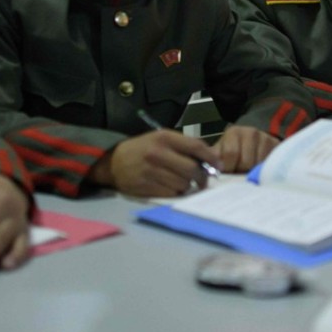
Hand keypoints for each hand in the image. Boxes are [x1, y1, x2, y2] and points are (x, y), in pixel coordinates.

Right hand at [89, 130, 217, 196]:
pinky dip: (175, 192)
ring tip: (181, 181)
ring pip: (183, 184)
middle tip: (203, 180)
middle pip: (192, 169)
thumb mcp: (161, 139)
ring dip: (187, 185)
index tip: (218, 165)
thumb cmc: (142, 149)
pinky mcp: (146, 187)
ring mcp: (151, 171)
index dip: (211, 157)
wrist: (113, 162)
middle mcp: (158, 153)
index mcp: (164, 138)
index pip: (195, 146)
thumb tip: (210, 160)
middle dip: (202, 177)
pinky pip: (172, 193)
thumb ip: (183, 146)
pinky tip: (170, 187)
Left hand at [214, 125, 279, 172]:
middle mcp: (251, 132)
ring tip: (248, 172)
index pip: (230, 153)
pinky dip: (263, 172)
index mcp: (234, 132)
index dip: (228, 168)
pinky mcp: (277, 147)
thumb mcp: (220, 152)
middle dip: (241, 172)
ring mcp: (266, 139)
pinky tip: (258, 171)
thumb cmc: (234, 150)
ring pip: (258, 166)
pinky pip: (269, 165)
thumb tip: (205, 171)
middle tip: (239, 174)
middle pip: (246, 162)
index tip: (228, 173)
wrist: (254, 142)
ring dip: (253, 173)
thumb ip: (212, 159)